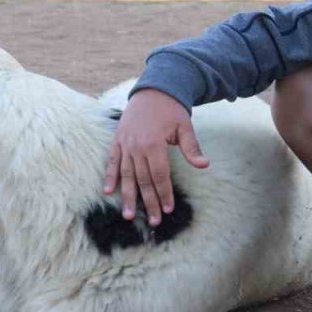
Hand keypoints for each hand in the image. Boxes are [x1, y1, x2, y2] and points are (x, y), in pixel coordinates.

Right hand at [104, 88, 208, 224]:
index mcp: (154, 144)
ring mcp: (125, 144)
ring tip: (128, 215)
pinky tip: (107, 192)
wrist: (152, 90)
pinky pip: (112, 162)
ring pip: (126, 175)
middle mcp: (137, 147)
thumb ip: (192, 148)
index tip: (168, 209)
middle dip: (149, 202)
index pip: (159, 175)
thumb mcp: (185, 126)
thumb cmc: (171, 109)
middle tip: (154, 221)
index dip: (164, 193)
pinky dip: (109, 177)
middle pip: (143, 180)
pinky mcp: (117, 141)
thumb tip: (204, 165)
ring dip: (128, 196)